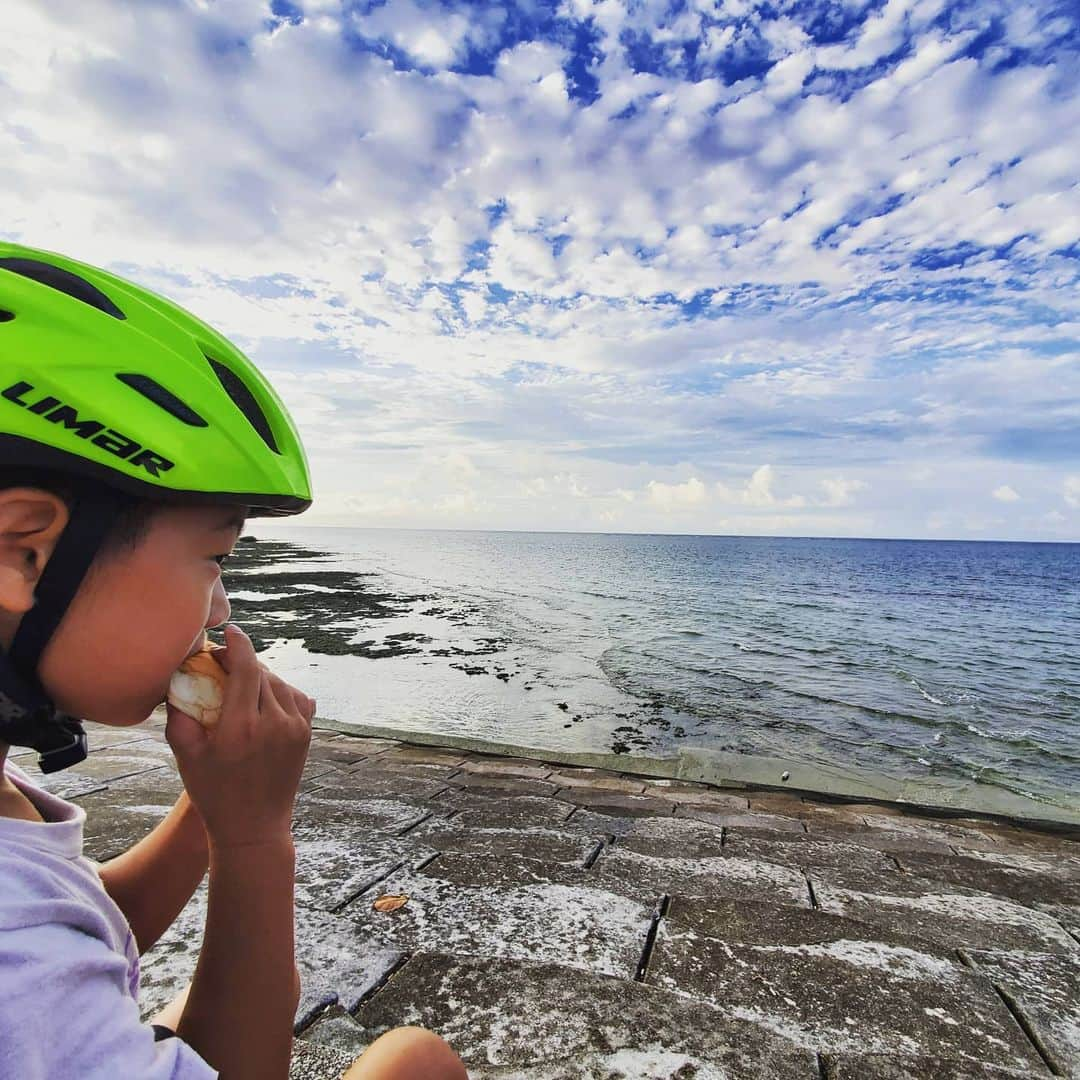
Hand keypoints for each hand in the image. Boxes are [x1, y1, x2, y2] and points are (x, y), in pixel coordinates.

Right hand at [165, 624, 313, 849]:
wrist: (254, 828)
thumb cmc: (213, 793)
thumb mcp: (186, 755)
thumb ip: (179, 715)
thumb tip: (175, 680)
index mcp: (241, 726)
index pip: (247, 668)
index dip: (238, 644)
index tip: (229, 631)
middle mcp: (274, 723)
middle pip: (262, 672)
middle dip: (243, 662)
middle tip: (223, 663)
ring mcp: (296, 728)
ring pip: (280, 683)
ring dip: (261, 677)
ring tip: (241, 684)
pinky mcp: (306, 734)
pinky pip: (297, 697)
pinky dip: (280, 692)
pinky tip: (264, 699)